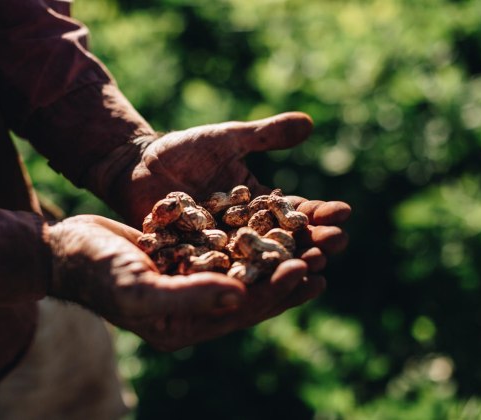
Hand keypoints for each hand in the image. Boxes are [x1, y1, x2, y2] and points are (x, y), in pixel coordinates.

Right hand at [44, 215, 326, 350]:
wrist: (68, 247)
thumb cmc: (97, 271)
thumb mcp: (138, 287)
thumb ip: (185, 297)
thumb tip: (237, 299)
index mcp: (184, 327)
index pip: (241, 313)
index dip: (275, 293)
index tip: (306, 270)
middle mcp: (192, 310)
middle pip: (252, 294)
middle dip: (286, 276)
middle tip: (323, 257)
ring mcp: (191, 283)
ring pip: (244, 272)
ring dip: (276, 257)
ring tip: (311, 243)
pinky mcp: (187, 258)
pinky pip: (227, 250)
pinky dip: (250, 238)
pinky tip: (272, 223)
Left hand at [90, 112, 349, 263]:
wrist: (137, 163)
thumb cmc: (184, 149)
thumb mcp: (228, 139)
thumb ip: (266, 135)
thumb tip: (310, 123)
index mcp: (258, 205)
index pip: (296, 212)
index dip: (320, 213)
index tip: (343, 213)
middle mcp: (244, 232)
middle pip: (283, 242)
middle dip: (310, 244)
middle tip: (334, 246)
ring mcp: (219, 248)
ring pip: (255, 261)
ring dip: (280, 265)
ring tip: (305, 267)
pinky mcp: (192, 259)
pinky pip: (215, 269)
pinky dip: (233, 274)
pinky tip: (251, 282)